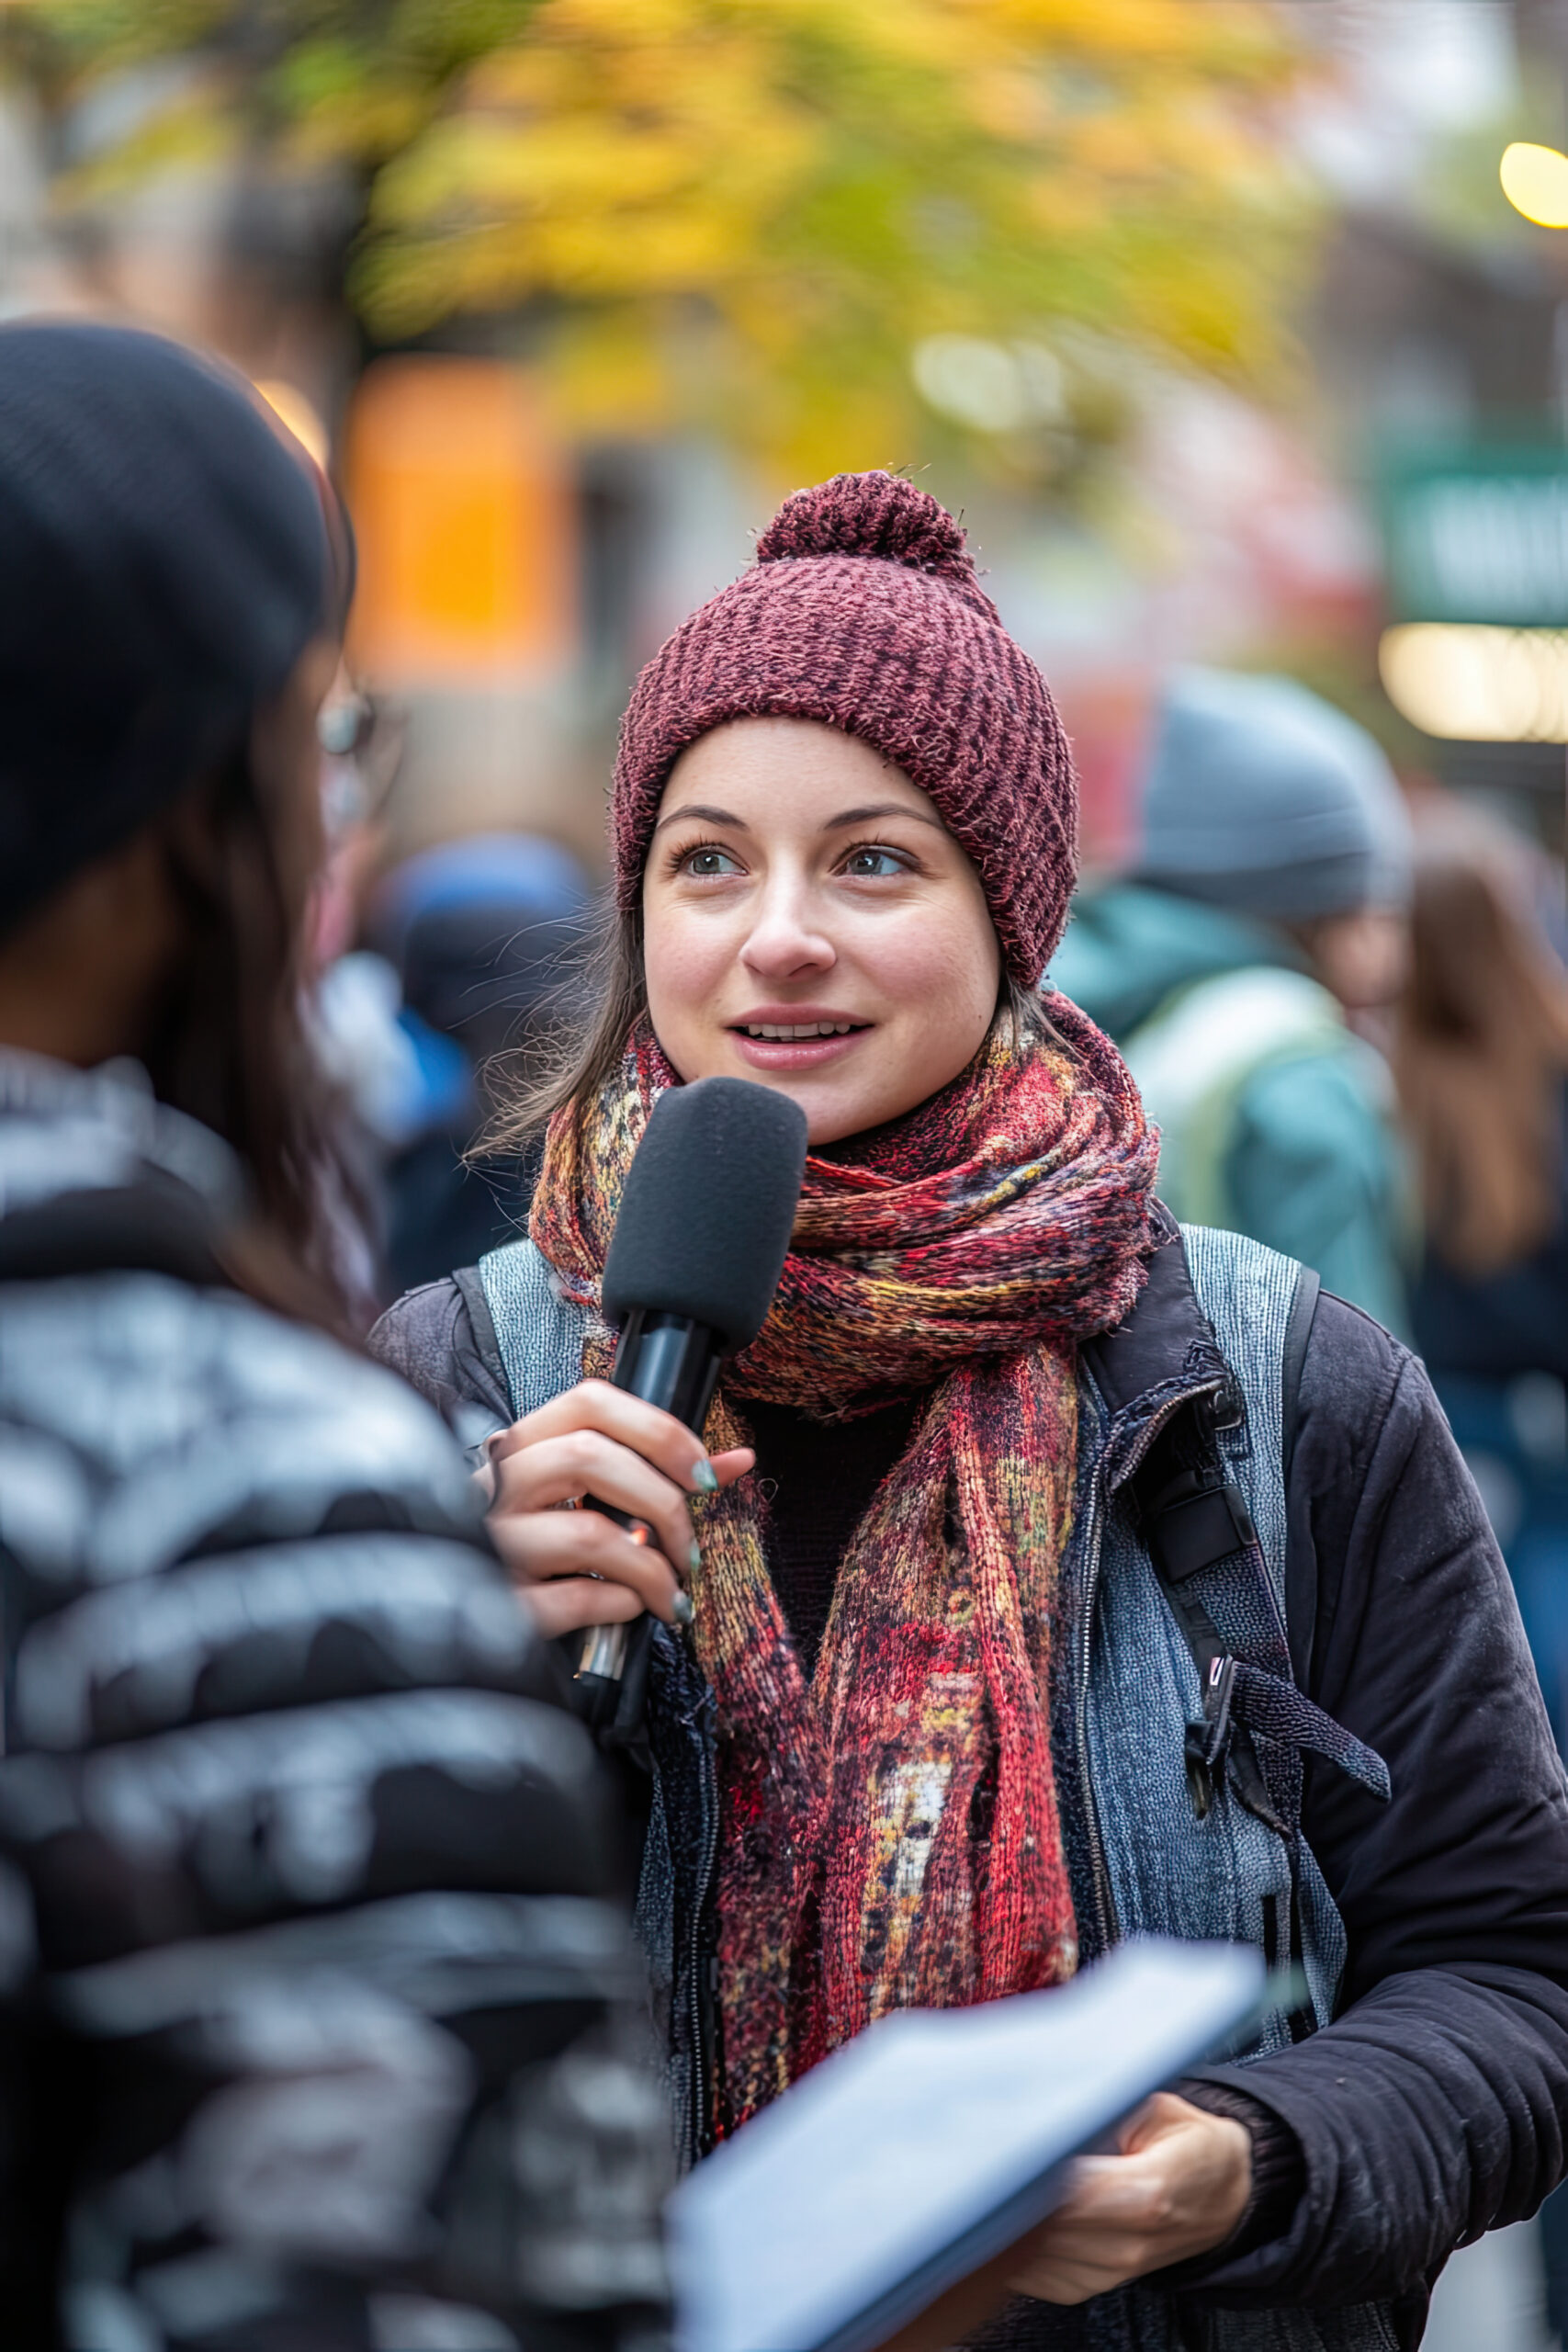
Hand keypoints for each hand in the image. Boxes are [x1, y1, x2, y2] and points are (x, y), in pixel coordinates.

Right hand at [482, 1379, 753, 1637]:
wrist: (467, 1625)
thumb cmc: (537, 1549)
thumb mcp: (584, 1501)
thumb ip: (658, 1475)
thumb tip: (738, 1461)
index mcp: (522, 1448)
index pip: (589, 1401)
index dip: (658, 1430)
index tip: (701, 1473)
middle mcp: (498, 1486)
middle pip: (589, 1458)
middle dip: (663, 1504)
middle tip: (688, 1548)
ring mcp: (491, 1545)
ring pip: (586, 1533)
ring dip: (651, 1567)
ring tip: (671, 1592)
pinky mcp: (501, 1604)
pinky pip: (573, 1599)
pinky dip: (618, 1604)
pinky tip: (629, 1608)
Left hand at [1007, 2093, 1250, 2304]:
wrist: (1223, 2195)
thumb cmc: (1188, 2143)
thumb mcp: (1154, 2106)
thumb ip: (1105, 2109)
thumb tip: (1052, 2109)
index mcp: (1148, 2190)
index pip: (1073, 2190)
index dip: (1033, 2168)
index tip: (1001, 2143)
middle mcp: (1130, 2242)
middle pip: (1047, 2225)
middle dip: (1012, 2192)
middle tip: (984, 2156)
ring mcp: (1112, 2270)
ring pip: (1037, 2256)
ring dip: (1008, 2223)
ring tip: (991, 2183)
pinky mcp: (1093, 2285)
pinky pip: (1038, 2277)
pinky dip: (1017, 2250)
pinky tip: (1006, 2218)